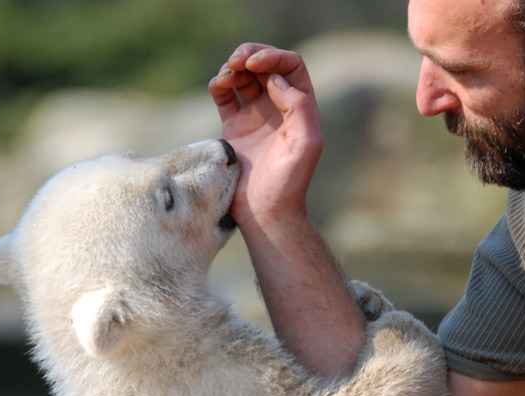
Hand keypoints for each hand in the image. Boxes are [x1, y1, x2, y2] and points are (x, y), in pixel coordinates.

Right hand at [208, 43, 322, 228]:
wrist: (265, 212)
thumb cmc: (289, 182)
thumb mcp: (305, 144)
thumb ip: (298, 107)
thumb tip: (275, 80)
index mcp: (301, 108)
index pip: (290, 66)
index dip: (273, 57)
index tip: (256, 64)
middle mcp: (279, 108)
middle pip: (265, 66)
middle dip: (251, 55)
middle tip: (237, 61)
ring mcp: (255, 116)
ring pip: (243, 76)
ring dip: (233, 67)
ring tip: (227, 76)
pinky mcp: (234, 127)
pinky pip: (225, 95)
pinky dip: (219, 84)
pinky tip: (219, 87)